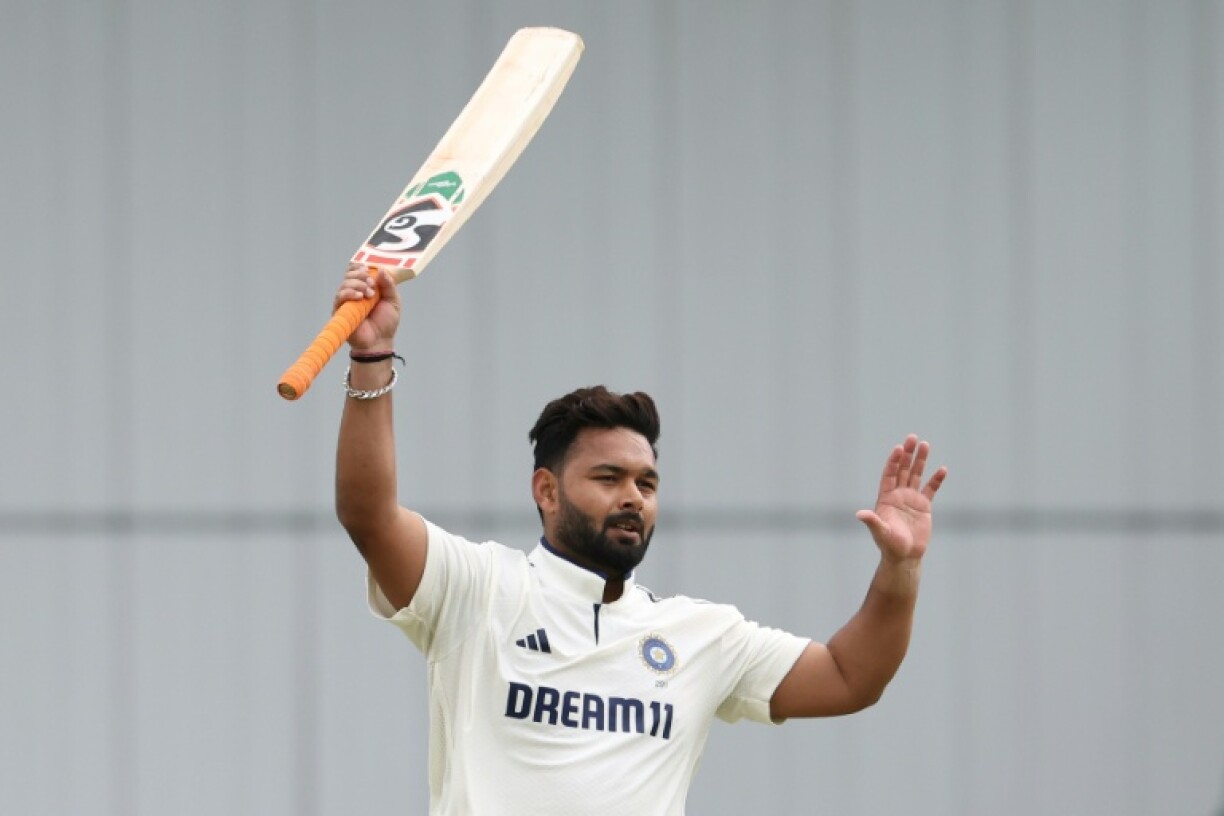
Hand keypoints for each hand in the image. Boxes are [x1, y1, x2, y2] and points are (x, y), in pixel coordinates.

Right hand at [335, 263, 401, 351]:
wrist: (380, 342)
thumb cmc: (386, 323)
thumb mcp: (393, 300)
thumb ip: (389, 285)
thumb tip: (380, 269)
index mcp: (366, 287)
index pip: (357, 270)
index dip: (361, 266)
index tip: (369, 269)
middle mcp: (354, 292)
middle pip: (350, 274)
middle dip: (361, 275)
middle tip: (372, 283)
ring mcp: (346, 301)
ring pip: (345, 283)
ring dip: (358, 284)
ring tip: (370, 294)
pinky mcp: (340, 311)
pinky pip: (339, 297)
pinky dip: (349, 293)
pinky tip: (360, 297)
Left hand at [855, 435, 946, 562]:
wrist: (905, 556)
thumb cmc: (890, 545)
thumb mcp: (880, 532)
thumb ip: (872, 521)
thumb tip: (859, 514)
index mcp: (886, 498)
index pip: (890, 474)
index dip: (894, 462)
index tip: (899, 448)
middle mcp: (898, 495)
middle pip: (903, 470)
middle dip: (907, 454)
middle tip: (912, 437)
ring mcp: (911, 499)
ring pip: (916, 475)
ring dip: (920, 460)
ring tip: (925, 444)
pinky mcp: (924, 506)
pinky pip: (931, 490)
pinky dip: (936, 480)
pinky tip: (942, 469)